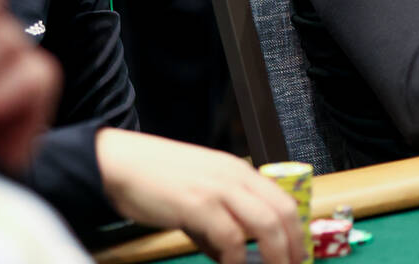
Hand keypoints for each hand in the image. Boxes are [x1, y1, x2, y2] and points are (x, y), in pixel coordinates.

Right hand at [96, 128, 304, 263]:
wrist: (120, 163)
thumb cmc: (156, 178)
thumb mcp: (198, 193)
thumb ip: (218, 223)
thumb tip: (234, 257)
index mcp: (238, 170)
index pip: (282, 200)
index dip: (296, 231)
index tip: (298, 256)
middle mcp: (234, 176)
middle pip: (281, 213)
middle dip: (292, 247)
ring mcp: (217, 188)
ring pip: (265, 224)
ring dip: (275, 256)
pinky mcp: (197, 205)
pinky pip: (230, 238)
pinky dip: (237, 261)